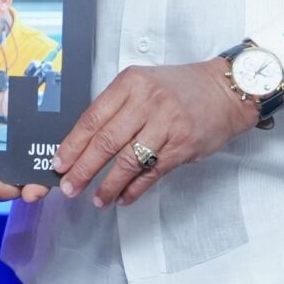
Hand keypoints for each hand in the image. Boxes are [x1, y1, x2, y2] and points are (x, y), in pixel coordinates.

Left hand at [55, 58, 253, 207]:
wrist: (224, 91)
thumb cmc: (180, 89)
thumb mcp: (143, 84)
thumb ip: (117, 108)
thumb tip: (83, 144)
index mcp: (131, 83)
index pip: (93, 117)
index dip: (72, 144)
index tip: (59, 163)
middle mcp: (147, 102)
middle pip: (106, 141)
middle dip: (83, 168)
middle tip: (70, 187)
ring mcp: (166, 125)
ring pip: (128, 161)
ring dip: (109, 185)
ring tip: (97, 199)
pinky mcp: (182, 146)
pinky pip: (152, 172)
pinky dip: (134, 188)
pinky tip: (123, 197)